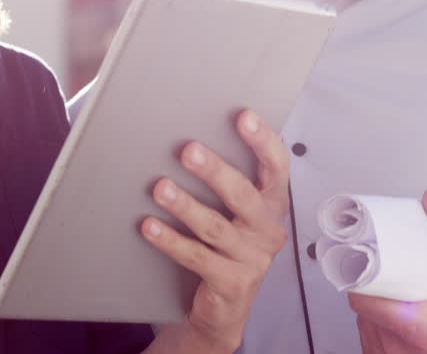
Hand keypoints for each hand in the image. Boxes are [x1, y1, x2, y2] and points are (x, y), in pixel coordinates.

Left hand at [141, 109, 289, 352]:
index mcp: (273, 205)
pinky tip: (149, 226)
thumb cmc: (227, 248)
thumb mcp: (235, 214)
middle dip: (215, 171)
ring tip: (159, 188)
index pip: (277, 167)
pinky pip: (196, 257)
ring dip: (185, 205)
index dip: (263, 141)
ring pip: (215, 227)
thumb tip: (190, 138)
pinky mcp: (231, 283)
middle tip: (187, 151)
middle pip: (244, 195)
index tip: (244, 116)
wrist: (224, 309)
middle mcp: (268, 230)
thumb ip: (226, 181)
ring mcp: (252, 259)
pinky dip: (170, 240)